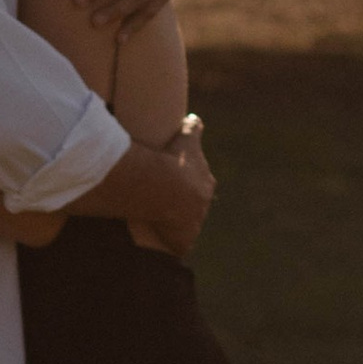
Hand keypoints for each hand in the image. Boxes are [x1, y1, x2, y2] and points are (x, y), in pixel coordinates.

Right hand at [148, 117, 215, 261]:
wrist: (164, 186)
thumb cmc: (174, 160)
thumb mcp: (187, 137)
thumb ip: (193, 126)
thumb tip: (195, 117)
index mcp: (206, 185)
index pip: (200, 187)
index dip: (188, 186)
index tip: (174, 184)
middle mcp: (203, 207)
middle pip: (194, 208)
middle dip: (183, 207)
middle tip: (163, 203)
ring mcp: (193, 226)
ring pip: (185, 228)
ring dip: (175, 226)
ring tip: (156, 221)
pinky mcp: (182, 242)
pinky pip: (177, 246)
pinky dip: (170, 245)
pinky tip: (159, 243)